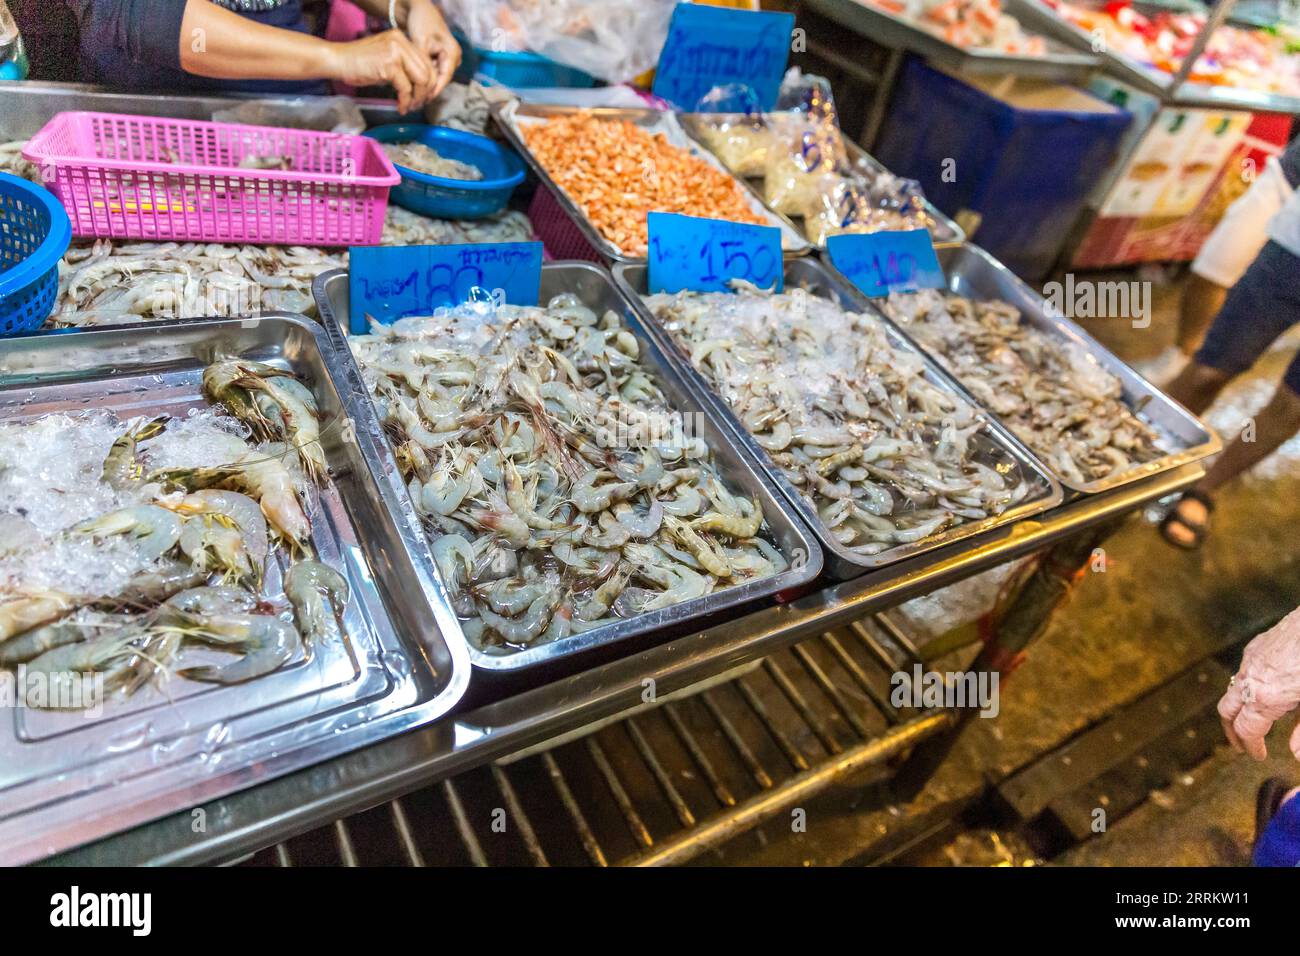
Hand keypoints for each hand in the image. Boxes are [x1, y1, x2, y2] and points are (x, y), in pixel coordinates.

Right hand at [329, 29, 435, 113]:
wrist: (337, 60)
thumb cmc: (358, 63)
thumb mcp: (386, 59)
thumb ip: (404, 66)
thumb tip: (421, 86)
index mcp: (401, 38)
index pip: (426, 62)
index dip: (430, 82)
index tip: (425, 96)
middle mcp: (401, 42)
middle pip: (428, 71)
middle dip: (426, 92)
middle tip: (419, 104)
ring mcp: (396, 52)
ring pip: (421, 79)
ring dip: (417, 98)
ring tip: (410, 107)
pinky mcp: (389, 64)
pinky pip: (406, 88)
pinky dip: (405, 101)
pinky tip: (401, 107)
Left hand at [405, 0, 461, 98]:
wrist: (419, 9)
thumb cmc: (421, 21)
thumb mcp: (421, 42)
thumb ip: (423, 63)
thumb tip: (421, 82)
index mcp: (453, 53)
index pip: (444, 78)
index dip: (434, 90)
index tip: (423, 100)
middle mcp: (453, 58)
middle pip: (441, 80)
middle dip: (429, 90)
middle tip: (415, 101)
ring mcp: (447, 58)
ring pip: (436, 77)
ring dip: (426, 85)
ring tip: (413, 95)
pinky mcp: (440, 58)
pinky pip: (433, 72)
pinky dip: (424, 77)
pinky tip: (414, 84)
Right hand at [1218, 607, 1299, 759]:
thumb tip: (1296, 754)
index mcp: (1264, 698)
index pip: (1246, 730)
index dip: (1250, 746)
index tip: (1258, 755)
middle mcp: (1250, 678)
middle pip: (1226, 711)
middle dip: (1231, 731)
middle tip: (1241, 744)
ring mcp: (1251, 659)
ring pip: (1232, 689)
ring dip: (1238, 708)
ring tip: (1253, 719)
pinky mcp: (1258, 644)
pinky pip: (1243, 670)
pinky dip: (1246, 687)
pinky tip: (1265, 688)